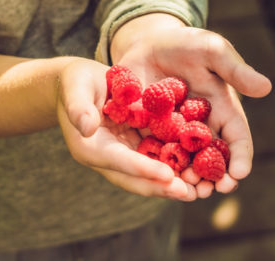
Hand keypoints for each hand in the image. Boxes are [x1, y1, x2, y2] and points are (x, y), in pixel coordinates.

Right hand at [56, 58, 201, 201]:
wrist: (81, 82)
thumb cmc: (76, 81)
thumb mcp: (76, 88)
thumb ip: (79, 107)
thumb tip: (86, 127)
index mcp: (92, 148)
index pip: (120, 161)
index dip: (143, 169)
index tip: (167, 175)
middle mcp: (108, 158)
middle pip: (135, 178)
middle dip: (161, 186)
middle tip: (188, 193)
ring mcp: (123, 155)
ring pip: (148, 175)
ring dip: (171, 184)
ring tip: (198, 189)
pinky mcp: (135, 147)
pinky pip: (156, 159)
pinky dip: (175, 166)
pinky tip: (197, 169)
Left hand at [109, 14, 271, 195]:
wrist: (148, 41)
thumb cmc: (186, 43)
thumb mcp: (212, 50)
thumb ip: (235, 70)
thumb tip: (266, 87)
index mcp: (223, 110)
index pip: (237, 139)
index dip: (240, 157)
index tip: (240, 173)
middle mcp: (201, 126)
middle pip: (213, 159)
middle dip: (214, 177)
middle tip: (211, 190)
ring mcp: (175, 132)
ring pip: (185, 163)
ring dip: (187, 179)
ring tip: (187, 190)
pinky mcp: (149, 131)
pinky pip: (154, 154)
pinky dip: (157, 168)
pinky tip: (155, 177)